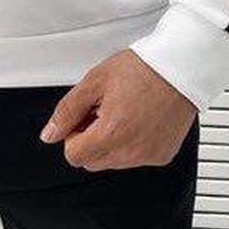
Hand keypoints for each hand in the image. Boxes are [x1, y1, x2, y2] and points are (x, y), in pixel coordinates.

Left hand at [39, 49, 196, 169]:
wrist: (179, 67)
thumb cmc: (142, 69)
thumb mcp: (95, 81)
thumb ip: (68, 111)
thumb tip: (50, 134)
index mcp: (112, 134)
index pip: (74, 156)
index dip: (73, 134)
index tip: (83, 117)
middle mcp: (132, 151)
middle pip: (92, 161)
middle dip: (90, 139)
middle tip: (102, 110)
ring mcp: (149, 156)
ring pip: (113, 162)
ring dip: (111, 142)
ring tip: (123, 110)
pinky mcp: (162, 155)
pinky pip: (136, 158)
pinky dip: (132, 143)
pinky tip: (139, 118)